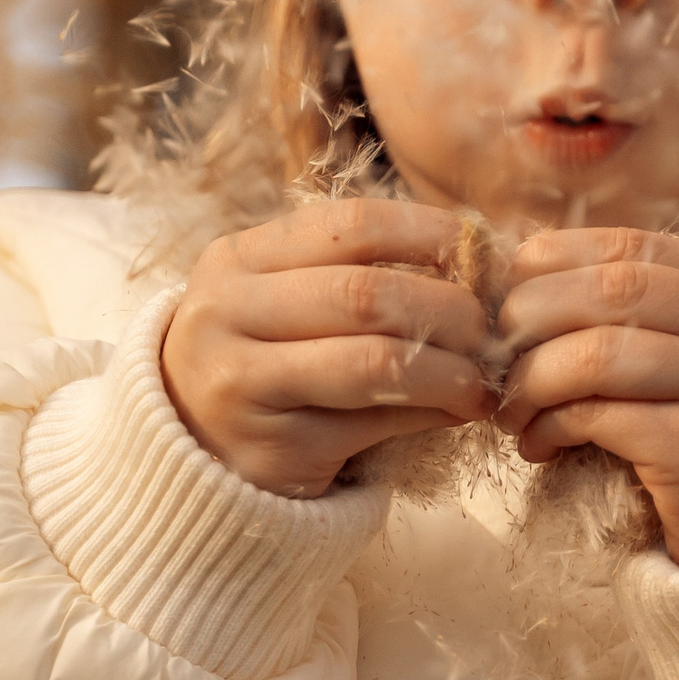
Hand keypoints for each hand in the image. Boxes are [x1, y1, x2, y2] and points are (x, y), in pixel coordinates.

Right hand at [160, 200, 493, 496]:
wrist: (188, 453)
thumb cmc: (262, 360)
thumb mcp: (282, 299)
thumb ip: (355, 272)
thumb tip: (476, 262)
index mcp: (237, 260)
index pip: (351, 226)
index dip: (429, 234)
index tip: (480, 253)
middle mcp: (227, 314)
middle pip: (366, 294)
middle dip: (448, 309)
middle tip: (490, 329)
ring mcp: (241, 384)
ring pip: (374, 362)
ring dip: (448, 370)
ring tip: (482, 380)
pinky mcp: (270, 449)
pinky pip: (371, 425)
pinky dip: (429, 415)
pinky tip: (456, 412)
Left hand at [494, 228, 678, 569]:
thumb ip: (645, 317)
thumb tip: (528, 279)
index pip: (637, 248)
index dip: (559, 258)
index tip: (510, 286)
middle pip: (614, 291)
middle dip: (534, 315)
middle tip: (497, 351)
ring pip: (600, 354)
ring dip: (533, 378)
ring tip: (512, 407)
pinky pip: (600, 418)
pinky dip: (551, 426)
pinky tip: (538, 445)